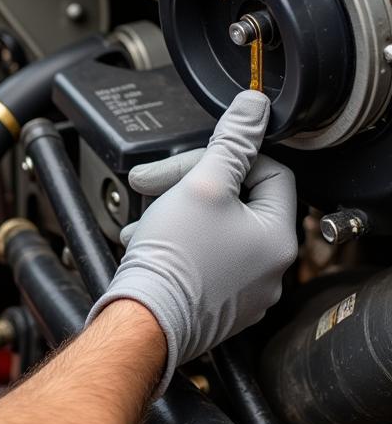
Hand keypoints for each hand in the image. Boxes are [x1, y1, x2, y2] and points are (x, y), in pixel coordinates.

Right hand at [87, 90, 297, 395]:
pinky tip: (151, 240)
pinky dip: (179, 244)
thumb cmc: (174, 258)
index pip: (271, 173)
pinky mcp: (220, 304)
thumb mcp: (202, 183)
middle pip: (239, 201)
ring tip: (148, 216)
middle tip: (156, 183)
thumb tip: (254, 106)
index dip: (233, 157)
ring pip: (217, 229)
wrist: (144, 317)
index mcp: (280, 238)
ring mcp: (247, 290)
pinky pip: (206, 259)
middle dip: (192, 185)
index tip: (199, 159)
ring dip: (180, 213)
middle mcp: (272, 269)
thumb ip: (232, 141)